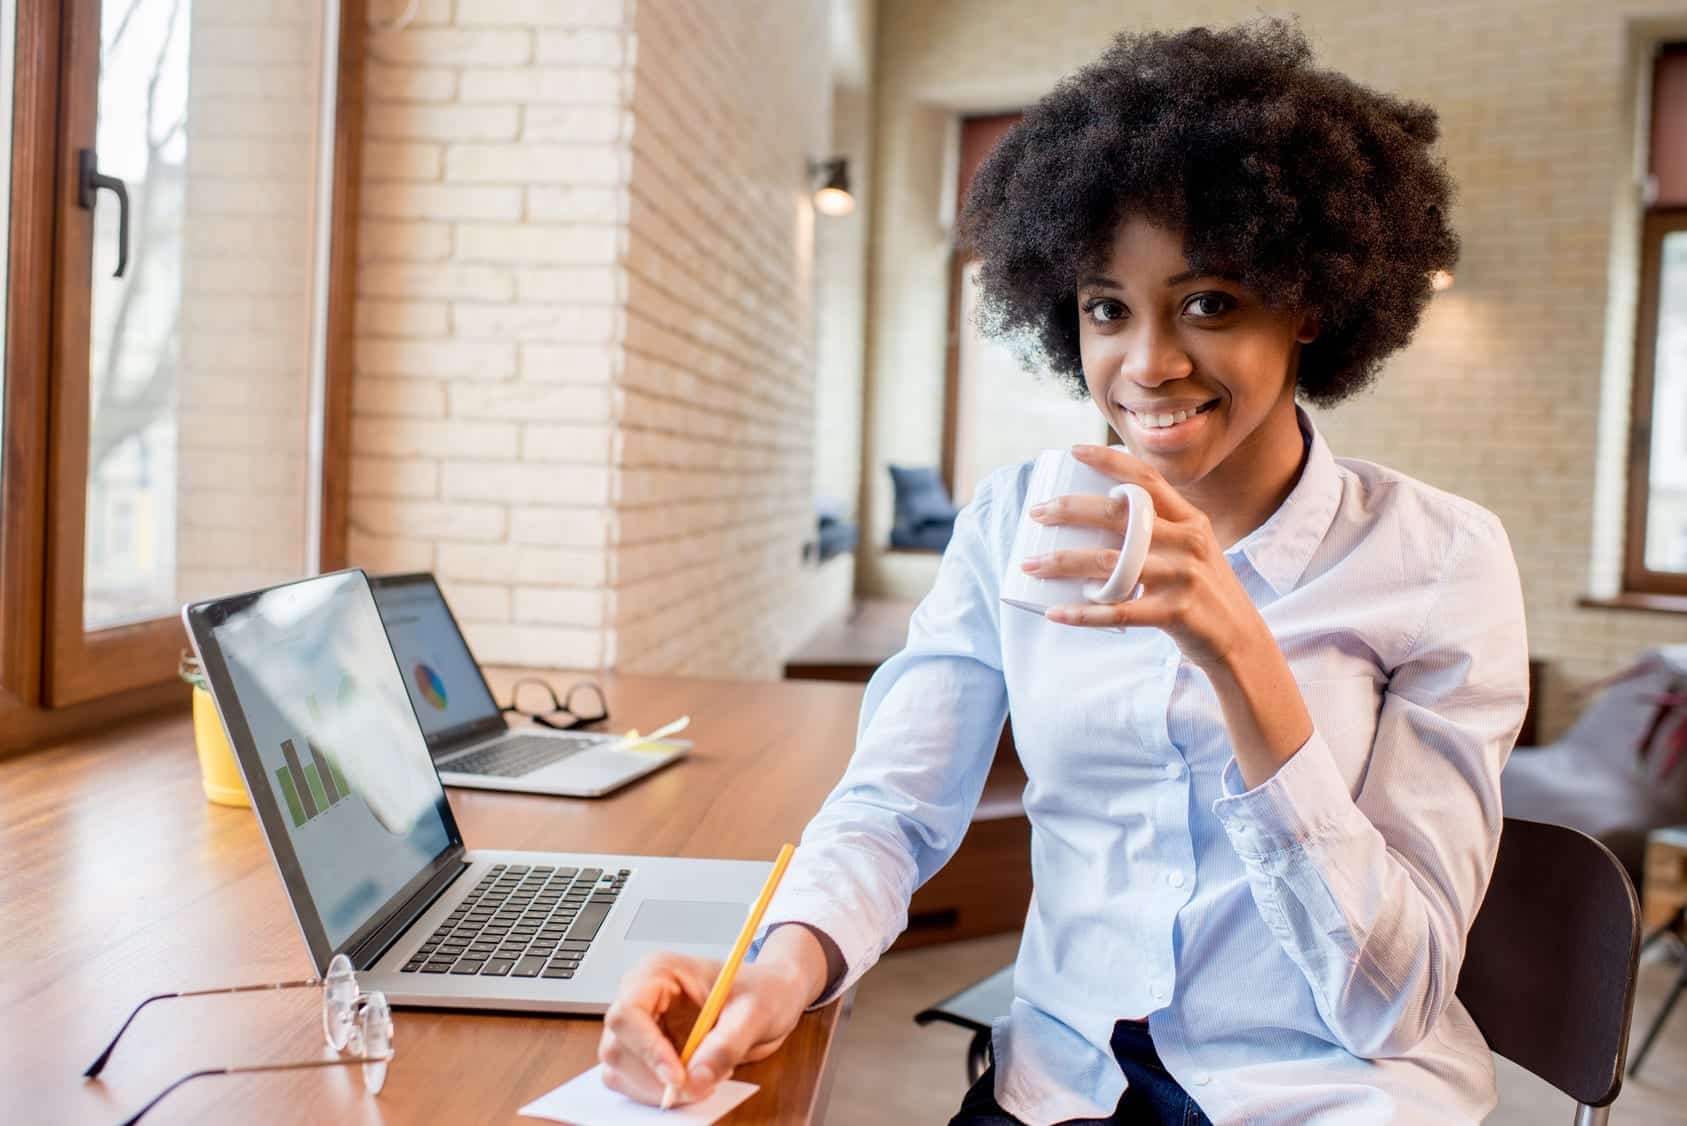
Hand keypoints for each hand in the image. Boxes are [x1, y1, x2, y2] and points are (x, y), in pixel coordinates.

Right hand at [598, 952, 808, 1105]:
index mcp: (659, 972)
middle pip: (617, 1046)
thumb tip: (695, 1080)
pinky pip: (634, 1082)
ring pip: (619, 1069)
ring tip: (704, 1080)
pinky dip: (658, 1093)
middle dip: (653, 1077)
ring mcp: (640, 1026)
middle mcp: (641, 997)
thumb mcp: (755, 1012)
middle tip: (698, 1089)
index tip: (677, 1077)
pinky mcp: (647, 1052)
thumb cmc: (764, 990)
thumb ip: (725, 1045)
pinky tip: (694, 1082)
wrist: (773, 997)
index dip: (646, 1049)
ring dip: (655, 1089)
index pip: (628, 1012)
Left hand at [1019, 444, 1266, 669]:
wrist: (1239, 640)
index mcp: (1190, 519)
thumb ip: (1157, 531)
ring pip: (1110, 563)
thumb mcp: (1191, 550)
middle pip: (1119, 515)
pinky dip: (1082, 614)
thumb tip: (1094, 517)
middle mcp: (1188, 541)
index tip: (1073, 451)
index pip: (1147, 478)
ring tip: (1030, 565)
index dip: (1109, 461)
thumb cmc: (1200, 591)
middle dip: (1069, 510)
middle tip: (1036, 514)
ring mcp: (1183, 576)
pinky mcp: (1176, 613)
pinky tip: (1055, 612)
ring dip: (1062, 562)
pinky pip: (1119, 611)